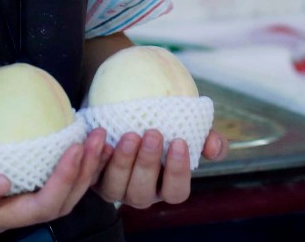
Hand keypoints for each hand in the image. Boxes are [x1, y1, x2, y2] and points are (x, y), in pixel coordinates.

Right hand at [0, 125, 107, 234]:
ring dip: (83, 165)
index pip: (43, 206)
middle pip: (60, 201)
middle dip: (85, 173)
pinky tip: (76, 131)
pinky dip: (68, 155)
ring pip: (60, 187)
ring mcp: (13, 193)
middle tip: (98, 138)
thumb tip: (3, 185)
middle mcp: (9, 209)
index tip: (76, 146)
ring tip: (98, 135)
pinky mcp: (15, 172)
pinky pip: (49, 168)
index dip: (65, 180)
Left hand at [95, 129, 228, 208]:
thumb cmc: (162, 125)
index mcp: (166, 186)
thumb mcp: (187, 129)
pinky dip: (96, 158)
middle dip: (147, 164)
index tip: (179, 141)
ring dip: (122, 162)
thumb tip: (214, 146)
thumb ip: (206, 138)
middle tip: (152, 134)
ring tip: (129, 135)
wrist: (125, 112)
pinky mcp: (92, 177)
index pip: (176, 192)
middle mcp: (141, 192)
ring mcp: (115, 188)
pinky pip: (91, 174)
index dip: (178, 171)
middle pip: (143, 192)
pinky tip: (102, 138)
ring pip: (115, 188)